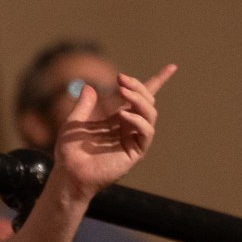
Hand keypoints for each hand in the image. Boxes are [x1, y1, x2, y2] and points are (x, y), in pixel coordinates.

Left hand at [52, 64, 176, 199]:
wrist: (69, 174)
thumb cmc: (70, 151)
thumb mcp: (74, 122)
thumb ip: (84, 105)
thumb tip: (89, 87)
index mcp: (118, 118)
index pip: (141, 98)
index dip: (157, 82)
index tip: (172, 67)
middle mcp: (129, 127)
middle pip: (147, 101)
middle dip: (138, 86)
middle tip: (120, 79)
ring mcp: (133, 139)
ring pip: (150, 114)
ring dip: (139, 99)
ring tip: (123, 91)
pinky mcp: (135, 152)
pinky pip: (146, 133)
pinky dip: (138, 120)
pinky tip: (123, 115)